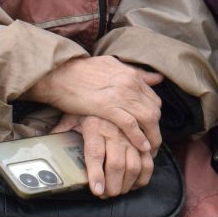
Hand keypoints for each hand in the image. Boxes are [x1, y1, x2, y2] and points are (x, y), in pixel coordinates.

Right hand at [24, 56, 162, 156]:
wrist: (59, 73)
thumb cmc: (81, 71)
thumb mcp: (112, 66)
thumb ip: (136, 73)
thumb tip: (157, 78)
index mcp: (131, 75)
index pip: (154, 99)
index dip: (155, 117)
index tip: (151, 129)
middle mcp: (130, 83)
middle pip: (154, 110)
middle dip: (156, 129)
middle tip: (153, 143)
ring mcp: (120, 94)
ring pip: (147, 118)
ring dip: (152, 137)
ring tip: (151, 150)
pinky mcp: (107, 106)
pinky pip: (130, 124)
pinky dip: (138, 137)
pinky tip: (142, 147)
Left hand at [53, 113, 155, 198]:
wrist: (110, 87)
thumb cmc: (87, 106)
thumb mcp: (72, 115)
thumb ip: (61, 131)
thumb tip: (46, 144)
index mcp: (95, 126)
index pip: (95, 153)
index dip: (96, 174)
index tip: (97, 191)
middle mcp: (114, 131)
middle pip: (116, 163)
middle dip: (113, 185)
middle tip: (107, 195)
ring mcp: (130, 134)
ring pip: (134, 163)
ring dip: (127, 183)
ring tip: (119, 191)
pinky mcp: (142, 137)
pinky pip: (148, 159)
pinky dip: (144, 175)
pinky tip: (135, 183)